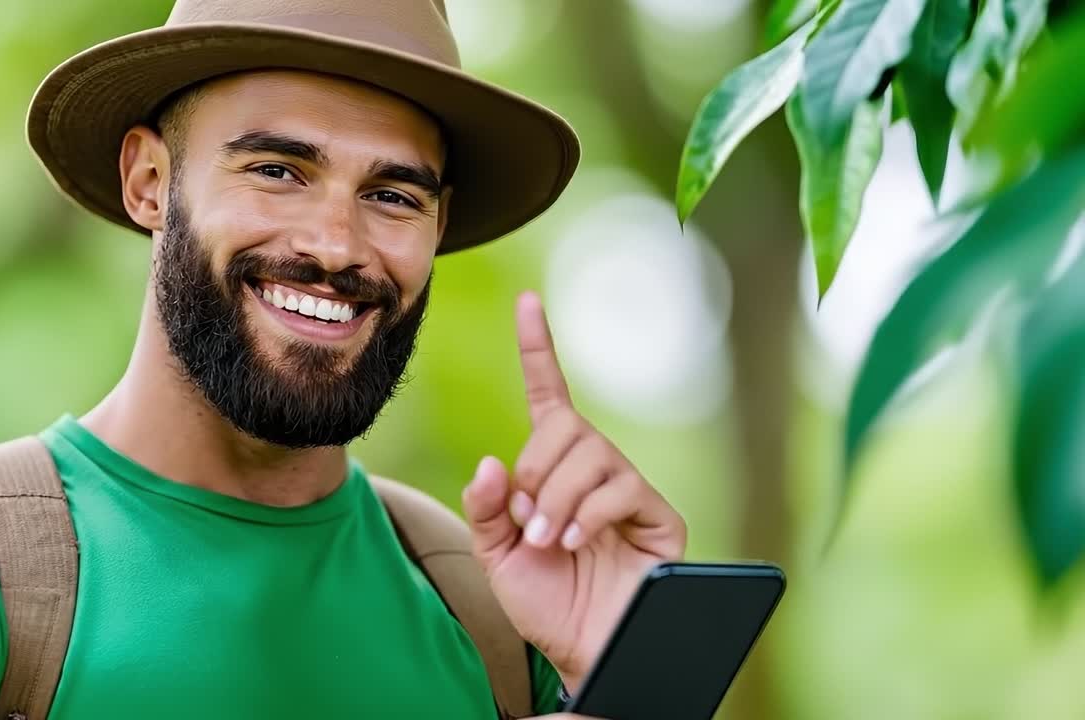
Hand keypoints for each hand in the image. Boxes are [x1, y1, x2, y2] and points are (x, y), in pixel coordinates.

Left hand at [462, 292, 686, 692]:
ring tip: (549, 541)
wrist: (584, 651)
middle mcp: (593, 469)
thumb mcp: (495, 556)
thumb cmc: (544, 603)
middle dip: (535, 473)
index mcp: (552, 470)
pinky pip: (621, 487)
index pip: (547, 395)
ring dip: (557, 499)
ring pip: (591, 453)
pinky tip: (574, 542)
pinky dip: (586, 514)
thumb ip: (486, 507)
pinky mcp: (657, 515)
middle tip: (529, 523)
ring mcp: (627, 490)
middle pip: (566, 426)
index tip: (529, 302)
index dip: (538, 348)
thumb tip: (494, 461)